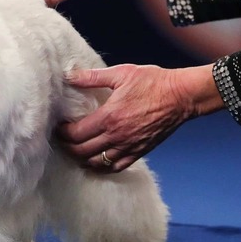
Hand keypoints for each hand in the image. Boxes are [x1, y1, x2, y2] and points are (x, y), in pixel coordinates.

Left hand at [57, 63, 223, 170]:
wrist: (181, 96)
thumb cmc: (153, 82)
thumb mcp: (121, 73)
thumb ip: (92, 77)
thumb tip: (70, 75)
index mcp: (109, 117)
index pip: (76, 134)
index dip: (63, 133)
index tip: (59, 127)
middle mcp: (116, 136)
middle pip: (82, 151)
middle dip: (68, 146)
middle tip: (62, 139)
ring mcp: (128, 146)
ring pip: (97, 163)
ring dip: (82, 158)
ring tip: (75, 149)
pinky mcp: (140, 151)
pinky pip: (116, 167)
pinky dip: (102, 167)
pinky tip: (95, 162)